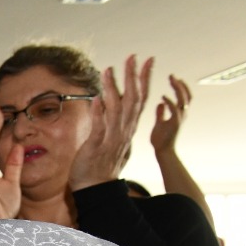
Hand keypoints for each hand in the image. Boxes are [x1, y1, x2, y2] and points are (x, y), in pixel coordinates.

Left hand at [70, 54, 152, 190]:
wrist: (97, 188)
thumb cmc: (102, 163)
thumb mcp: (113, 137)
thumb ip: (114, 120)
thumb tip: (110, 102)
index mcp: (128, 127)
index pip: (140, 98)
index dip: (144, 78)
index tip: (148, 60)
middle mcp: (124, 130)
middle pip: (133, 99)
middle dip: (133, 76)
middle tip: (133, 57)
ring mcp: (111, 138)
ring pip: (116, 109)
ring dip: (113, 89)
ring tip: (109, 70)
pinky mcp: (96, 147)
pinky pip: (99, 127)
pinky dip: (99, 113)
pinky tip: (97, 98)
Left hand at [149, 72, 190, 155]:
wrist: (162, 151)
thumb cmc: (161, 139)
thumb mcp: (160, 122)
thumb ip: (161, 113)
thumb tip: (160, 103)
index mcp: (179, 113)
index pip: (185, 96)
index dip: (182, 87)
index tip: (175, 78)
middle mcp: (182, 114)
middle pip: (186, 95)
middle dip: (180, 84)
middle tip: (172, 75)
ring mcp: (180, 118)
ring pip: (183, 99)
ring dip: (177, 88)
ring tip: (171, 80)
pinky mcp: (175, 123)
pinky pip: (174, 110)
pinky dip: (170, 102)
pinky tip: (163, 96)